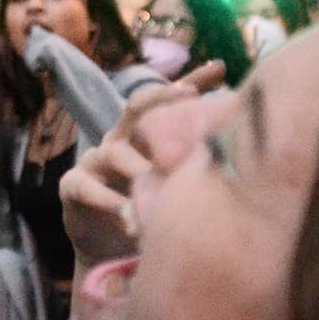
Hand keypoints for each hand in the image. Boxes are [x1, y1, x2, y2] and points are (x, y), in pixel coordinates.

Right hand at [59, 61, 224, 266]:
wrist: (110, 249)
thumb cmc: (147, 212)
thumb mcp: (175, 188)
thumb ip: (196, 167)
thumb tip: (245, 147)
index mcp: (144, 136)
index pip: (166, 101)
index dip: (189, 84)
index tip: (220, 71)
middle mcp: (120, 140)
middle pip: (136, 107)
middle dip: (161, 99)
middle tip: (188, 99)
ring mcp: (95, 161)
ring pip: (113, 150)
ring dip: (138, 166)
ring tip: (158, 181)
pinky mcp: (73, 186)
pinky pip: (85, 185)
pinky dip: (106, 198)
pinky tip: (127, 212)